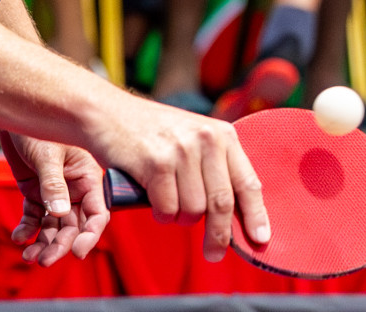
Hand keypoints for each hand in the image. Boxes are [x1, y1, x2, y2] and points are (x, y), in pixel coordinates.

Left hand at [0, 132, 110, 265]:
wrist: (13, 111)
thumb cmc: (37, 122)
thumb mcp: (47, 153)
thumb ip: (53, 184)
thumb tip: (59, 213)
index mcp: (89, 177)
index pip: (97, 214)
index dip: (90, 235)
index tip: (77, 252)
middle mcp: (75, 188)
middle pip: (74, 226)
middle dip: (61, 244)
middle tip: (45, 260)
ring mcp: (55, 191)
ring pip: (54, 225)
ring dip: (44, 242)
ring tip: (30, 256)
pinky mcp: (36, 191)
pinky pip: (35, 217)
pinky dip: (28, 229)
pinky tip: (19, 237)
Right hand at [87, 95, 268, 263]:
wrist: (105, 112)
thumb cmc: (148, 131)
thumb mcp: (190, 138)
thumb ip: (213, 167)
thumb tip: (234, 215)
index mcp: (221, 134)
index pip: (247, 182)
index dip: (256, 216)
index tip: (260, 240)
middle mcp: (205, 140)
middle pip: (222, 204)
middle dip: (219, 236)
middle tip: (213, 253)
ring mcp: (181, 150)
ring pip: (193, 211)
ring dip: (179, 217)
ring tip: (167, 201)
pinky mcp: (156, 163)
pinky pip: (167, 209)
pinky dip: (160, 213)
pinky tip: (151, 196)